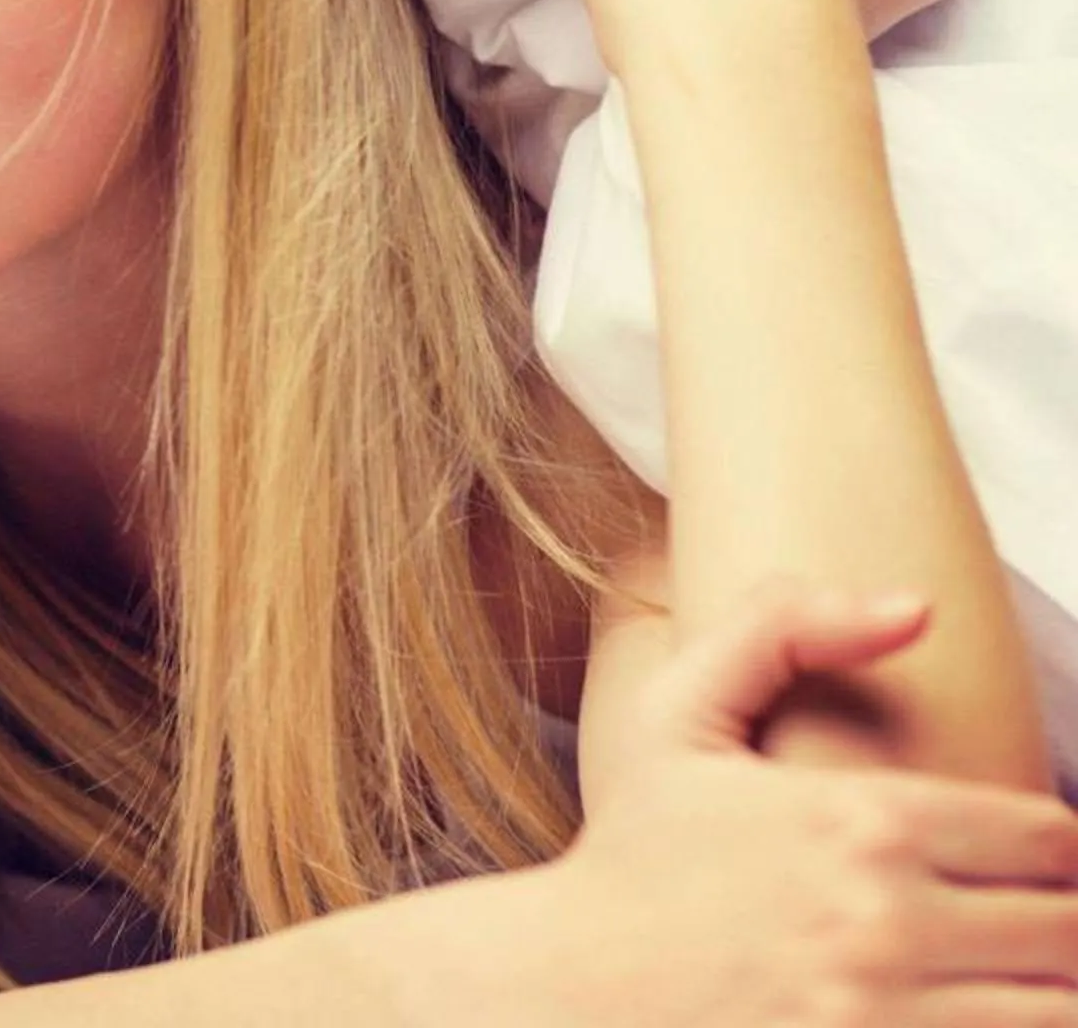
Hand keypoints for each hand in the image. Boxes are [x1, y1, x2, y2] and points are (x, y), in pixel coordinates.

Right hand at [542, 585, 1077, 1024]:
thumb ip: (781, 629)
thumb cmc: (630, 857)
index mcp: (859, 819)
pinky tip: (971, 1011)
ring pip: (1055, 1006)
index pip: (1053, 838)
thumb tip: (914, 605)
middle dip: (1061, 922)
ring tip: (1005, 973)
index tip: (1032, 861)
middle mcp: (886, 918)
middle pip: (1069, 929)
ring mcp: (882, 1010)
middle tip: (1023, 922)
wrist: (565, 986)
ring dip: (1047, 987)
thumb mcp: (676, 717)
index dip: (1062, 850)